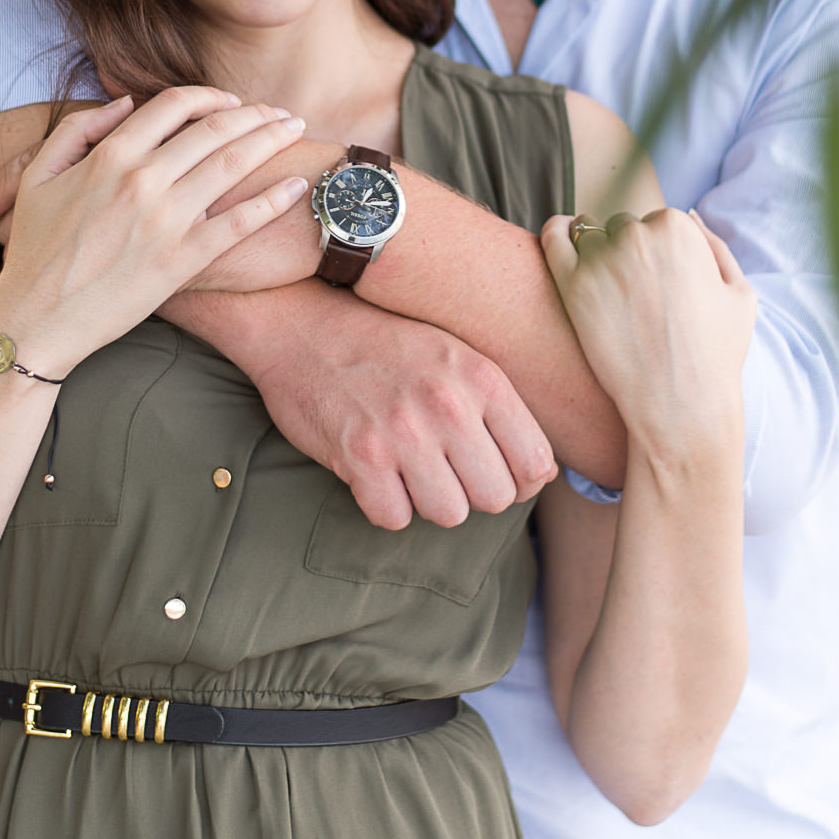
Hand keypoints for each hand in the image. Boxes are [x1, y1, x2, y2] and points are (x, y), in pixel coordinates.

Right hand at [0, 88, 313, 377]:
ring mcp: (166, 220)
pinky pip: (240, 223)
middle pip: (216, 129)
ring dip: (272, 140)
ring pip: (234, 164)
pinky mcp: (182, 260)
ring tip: (295, 131)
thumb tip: (124, 102)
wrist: (35, 319)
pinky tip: (297, 186)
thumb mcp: (37, 176)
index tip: (231, 103)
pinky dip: (274, 200)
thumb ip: (78, 130)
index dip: (210, 96)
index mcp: (109, 155)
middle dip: (256, 114)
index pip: (174, 104)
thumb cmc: (33, 249)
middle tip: (281, 113)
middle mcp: (142, 180)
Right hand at [212, 297, 558, 528]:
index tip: (488, 469)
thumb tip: (538, 476)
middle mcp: (448, 405)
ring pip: (449, 514)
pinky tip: (374, 474)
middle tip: (441, 469)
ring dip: (427, 501)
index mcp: (482, 378)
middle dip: (470, 492)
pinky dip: (383, 504)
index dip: (516, 479)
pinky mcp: (358, 455)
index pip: (536, 464)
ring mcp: (403, 432)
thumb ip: (498, 408)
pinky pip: (394, 517)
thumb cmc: (383, 343)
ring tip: (406, 469)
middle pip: (495, 498)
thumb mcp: (454, 355)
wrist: (300, 322)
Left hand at [544, 209, 756, 454]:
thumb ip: (715, 246)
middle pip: (622, 226)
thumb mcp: (739, 293)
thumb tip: (688, 215)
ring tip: (608, 288)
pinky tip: (561, 237)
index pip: (658, 221)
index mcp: (678, 229)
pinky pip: (552, 238)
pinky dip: (556, 232)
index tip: (662, 282)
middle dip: (628, 251)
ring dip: (595, 251)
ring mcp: (600, 258)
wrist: (679, 402)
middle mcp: (637, 235)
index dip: (660, 253)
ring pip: (589, 234)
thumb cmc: (715, 353)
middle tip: (636, 295)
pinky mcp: (570, 284)